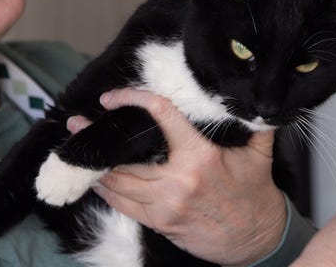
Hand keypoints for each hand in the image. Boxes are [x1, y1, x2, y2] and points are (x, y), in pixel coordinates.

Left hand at [66, 88, 286, 265]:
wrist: (258, 242)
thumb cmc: (256, 195)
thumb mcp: (258, 154)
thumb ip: (253, 122)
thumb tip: (251, 94)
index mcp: (199, 156)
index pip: (161, 115)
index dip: (132, 99)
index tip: (111, 97)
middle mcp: (176, 180)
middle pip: (125, 156)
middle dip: (98, 139)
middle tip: (76, 123)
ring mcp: (164, 205)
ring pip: (118, 183)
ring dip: (95, 167)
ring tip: (77, 150)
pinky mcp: (159, 223)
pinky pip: (123, 205)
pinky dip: (106, 191)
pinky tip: (94, 179)